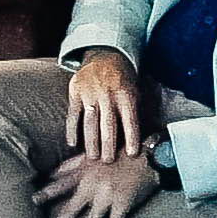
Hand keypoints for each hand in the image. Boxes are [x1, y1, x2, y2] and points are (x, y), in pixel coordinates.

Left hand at [36, 149, 157, 217]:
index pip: (59, 185)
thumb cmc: (119, 152)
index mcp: (83, 172)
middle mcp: (91, 186)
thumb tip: (51, 173)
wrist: (148, 155)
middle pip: (71, 210)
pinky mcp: (122, 204)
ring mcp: (106, 196)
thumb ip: (71, 164)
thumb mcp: (93, 153)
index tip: (32, 201)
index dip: (46, 193)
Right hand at [66, 47, 142, 165]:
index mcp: (126, 94)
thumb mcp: (135, 91)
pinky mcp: (75, 92)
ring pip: (90, 122)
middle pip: (108, 124)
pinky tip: (72, 144)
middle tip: (108, 161)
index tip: (132, 154)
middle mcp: (108, 94)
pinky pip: (73, 115)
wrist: (105, 56)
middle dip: (109, 145)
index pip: (130, 120)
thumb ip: (135, 112)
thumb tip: (145, 138)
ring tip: (92, 158)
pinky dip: (72, 130)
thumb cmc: (123, 80)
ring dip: (91, 142)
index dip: (132, 137)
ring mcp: (90, 93)